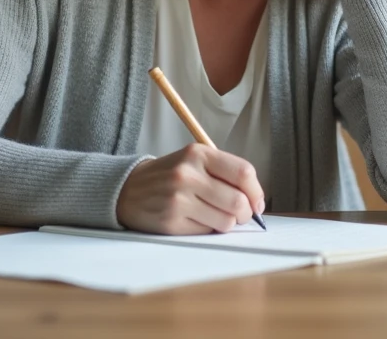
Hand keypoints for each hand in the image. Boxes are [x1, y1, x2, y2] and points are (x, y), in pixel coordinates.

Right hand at [116, 144, 264, 234]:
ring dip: (228, 223)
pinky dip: (209, 229)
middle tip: (241, 215)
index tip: (257, 203)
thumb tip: (256, 201)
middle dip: (246, 213)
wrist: (128, 189)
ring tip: (217, 216)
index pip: (243, 173)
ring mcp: (178, 199)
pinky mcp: (171, 221)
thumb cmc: (169, 176)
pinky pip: (207, 232)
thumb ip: (224, 173)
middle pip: (238, 201)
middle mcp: (188, 174)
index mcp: (198, 154)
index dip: (257, 192)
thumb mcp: (193, 161)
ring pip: (226, 221)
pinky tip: (198, 220)